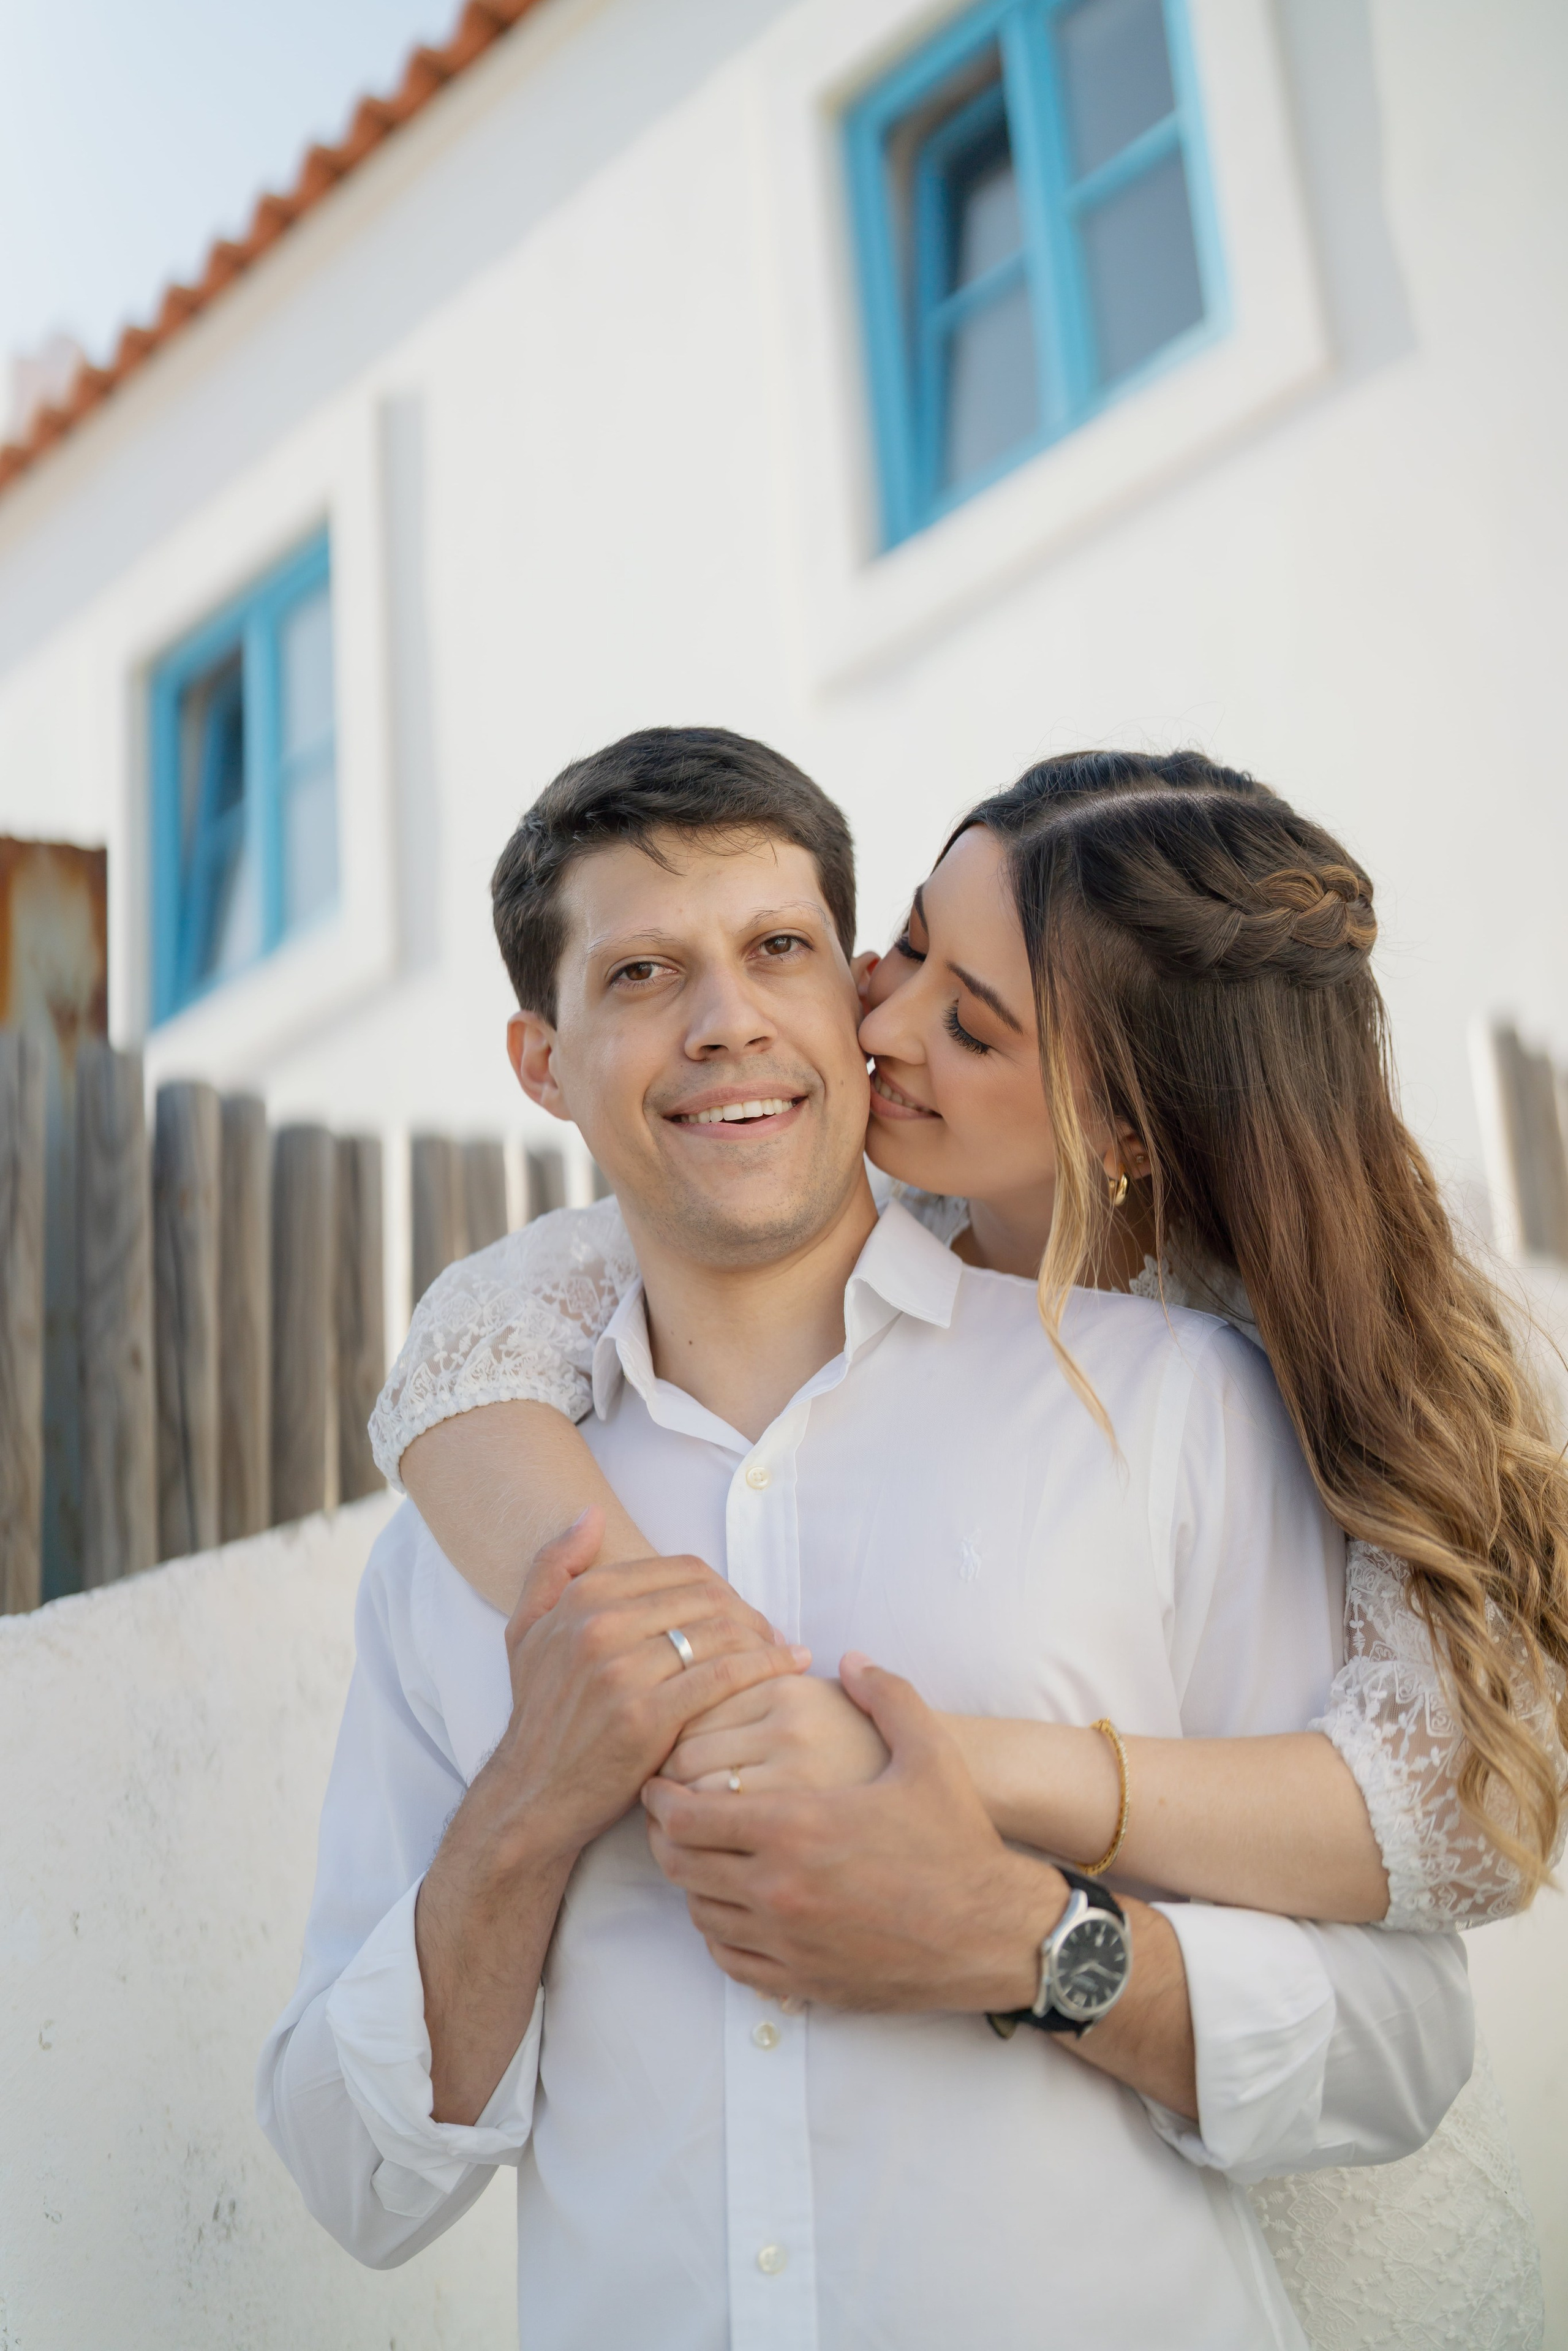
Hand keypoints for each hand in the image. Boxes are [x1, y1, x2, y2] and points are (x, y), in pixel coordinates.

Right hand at [470, 1538, 808, 1864]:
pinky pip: (724, 1675)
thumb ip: (553, 1566)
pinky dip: (766, 1665)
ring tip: (782, 1650)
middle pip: (707, 1596)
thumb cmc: (539, 1714)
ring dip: (763, 1636)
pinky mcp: (648, 1716)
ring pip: (720, 1630)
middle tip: (770, 1632)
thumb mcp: (527, 1630)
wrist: (532, 1795)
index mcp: (582, 1598)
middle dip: (749, 1611)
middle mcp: (600, 1626)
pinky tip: (789, 1667)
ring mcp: (623, 1671)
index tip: (740, 1608)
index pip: (681, 1569)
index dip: (723, 1585)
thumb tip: (591, 1515)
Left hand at [642, 1652, 1067, 2011]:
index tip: (660, 1782)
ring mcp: (787, 1941)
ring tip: (703, 1855)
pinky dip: (718, 1931)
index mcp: (796, 1826)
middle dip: (665, 1836)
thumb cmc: (958, 1840)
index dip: (661, 1797)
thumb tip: (855, 1658)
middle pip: (680, 1864)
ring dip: (691, 1882)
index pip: (687, 1815)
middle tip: (671, 1815)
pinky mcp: (801, 1980)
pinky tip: (733, 1908)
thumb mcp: (929, 1754)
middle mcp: (779, 1888)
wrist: (992, 1932)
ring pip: (699, 1912)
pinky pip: (729, 1958)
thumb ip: (887, 1695)